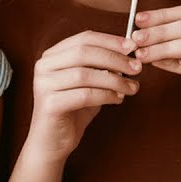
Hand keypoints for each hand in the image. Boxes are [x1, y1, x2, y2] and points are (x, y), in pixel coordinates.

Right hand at [26, 30, 140, 162]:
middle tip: (136, 68)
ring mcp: (43, 85)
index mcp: (52, 56)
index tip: (132, 47)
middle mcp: (44, 66)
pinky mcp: (49, 104)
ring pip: (85, 74)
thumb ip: (103, 69)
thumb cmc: (72, 111)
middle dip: (115, 58)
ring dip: (114, 80)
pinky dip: (106, 95)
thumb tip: (129, 55)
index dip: (110, 40)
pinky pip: (84, 95)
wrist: (51, 143)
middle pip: (84, 52)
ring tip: (132, 88)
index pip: (84, 38)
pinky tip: (118, 99)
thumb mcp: (89, 84)